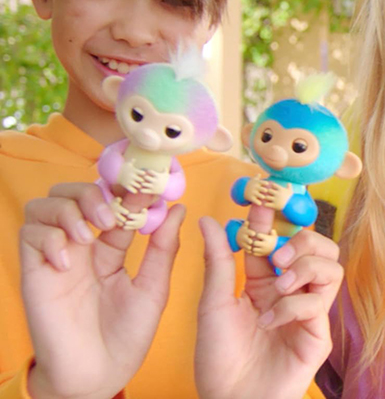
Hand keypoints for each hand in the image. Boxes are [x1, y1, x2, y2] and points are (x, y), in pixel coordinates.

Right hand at [20, 183, 183, 398]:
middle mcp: (81, 248)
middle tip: (112, 217)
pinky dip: (48, 237)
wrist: (99, 373)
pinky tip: (67, 261)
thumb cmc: (127, 335)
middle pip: (73, 194)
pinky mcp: (34, 273)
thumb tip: (180, 208)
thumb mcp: (153, 287)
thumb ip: (163, 248)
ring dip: (68, 209)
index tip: (145, 186)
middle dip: (91, 193)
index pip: (112, 204)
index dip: (126, 190)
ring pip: (45, 205)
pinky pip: (29, 235)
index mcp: (110, 250)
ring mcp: (56, 258)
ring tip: (90, 235)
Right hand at [119, 159, 144, 192]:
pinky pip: (131, 190)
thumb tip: (134, 159)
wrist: (114, 173)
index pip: (142, 173)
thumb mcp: (127, 164)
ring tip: (139, 186)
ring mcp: (129, 181)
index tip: (143, 175)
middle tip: (143, 182)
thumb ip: (132, 162)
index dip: (143, 174)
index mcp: (134, 171)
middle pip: (141, 180)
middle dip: (142, 181)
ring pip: (138, 185)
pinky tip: (135, 191)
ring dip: (139, 186)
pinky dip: (134, 191)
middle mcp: (132, 176)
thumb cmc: (122, 168)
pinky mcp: (126, 185)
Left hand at [138, 168, 169, 194]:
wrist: (170, 189)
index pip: (150, 171)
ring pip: (143, 184)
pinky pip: (144, 190)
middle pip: (145, 177)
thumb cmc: (168, 181)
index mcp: (158, 176)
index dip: (148, 171)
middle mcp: (155, 181)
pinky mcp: (152, 191)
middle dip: (144, 177)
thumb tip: (164, 166)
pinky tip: (143, 189)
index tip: (149, 172)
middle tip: (145, 178)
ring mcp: (153, 186)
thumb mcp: (167, 175)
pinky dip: (142, 190)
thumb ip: (165, 170)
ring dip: (143, 183)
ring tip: (144, 184)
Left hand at [195, 219, 342, 398]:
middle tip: (276, 255)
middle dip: (302, 241)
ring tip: (278, 287)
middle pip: (320, 248)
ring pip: (332, 269)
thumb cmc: (218, 358)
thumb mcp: (212, 304)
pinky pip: (319, 305)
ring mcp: (309, 314)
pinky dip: (293, 307)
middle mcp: (292, 293)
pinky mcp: (318, 335)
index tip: (264, 198)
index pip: (278, 239)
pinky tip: (268, 323)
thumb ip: (218, 261)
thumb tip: (206, 219)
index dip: (274, 217)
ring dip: (305, 269)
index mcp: (265, 282)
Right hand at [244, 176, 268, 205]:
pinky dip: (258, 203)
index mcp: (257, 183)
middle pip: (263, 190)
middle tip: (267, 192)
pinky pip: (256, 201)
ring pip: (261, 196)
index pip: (263, 182)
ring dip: (263, 197)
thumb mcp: (253, 180)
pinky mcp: (251, 198)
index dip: (265, 183)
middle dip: (266, 191)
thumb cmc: (251, 184)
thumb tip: (259, 173)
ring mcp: (253, 193)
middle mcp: (256, 188)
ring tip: (263, 197)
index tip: (267, 184)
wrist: (243, 190)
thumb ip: (257, 176)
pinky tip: (260, 203)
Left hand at [261, 181, 294, 210]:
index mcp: (281, 189)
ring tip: (267, 199)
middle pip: (268, 190)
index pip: (273, 185)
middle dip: (268, 192)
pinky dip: (266, 204)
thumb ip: (289, 186)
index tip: (273, 188)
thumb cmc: (292, 198)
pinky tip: (267, 204)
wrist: (293, 206)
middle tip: (269, 194)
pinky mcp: (274, 205)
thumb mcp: (291, 191)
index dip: (272, 186)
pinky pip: (266, 204)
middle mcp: (277, 194)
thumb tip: (288, 183)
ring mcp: (275, 199)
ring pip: (266, 197)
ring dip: (266, 198)